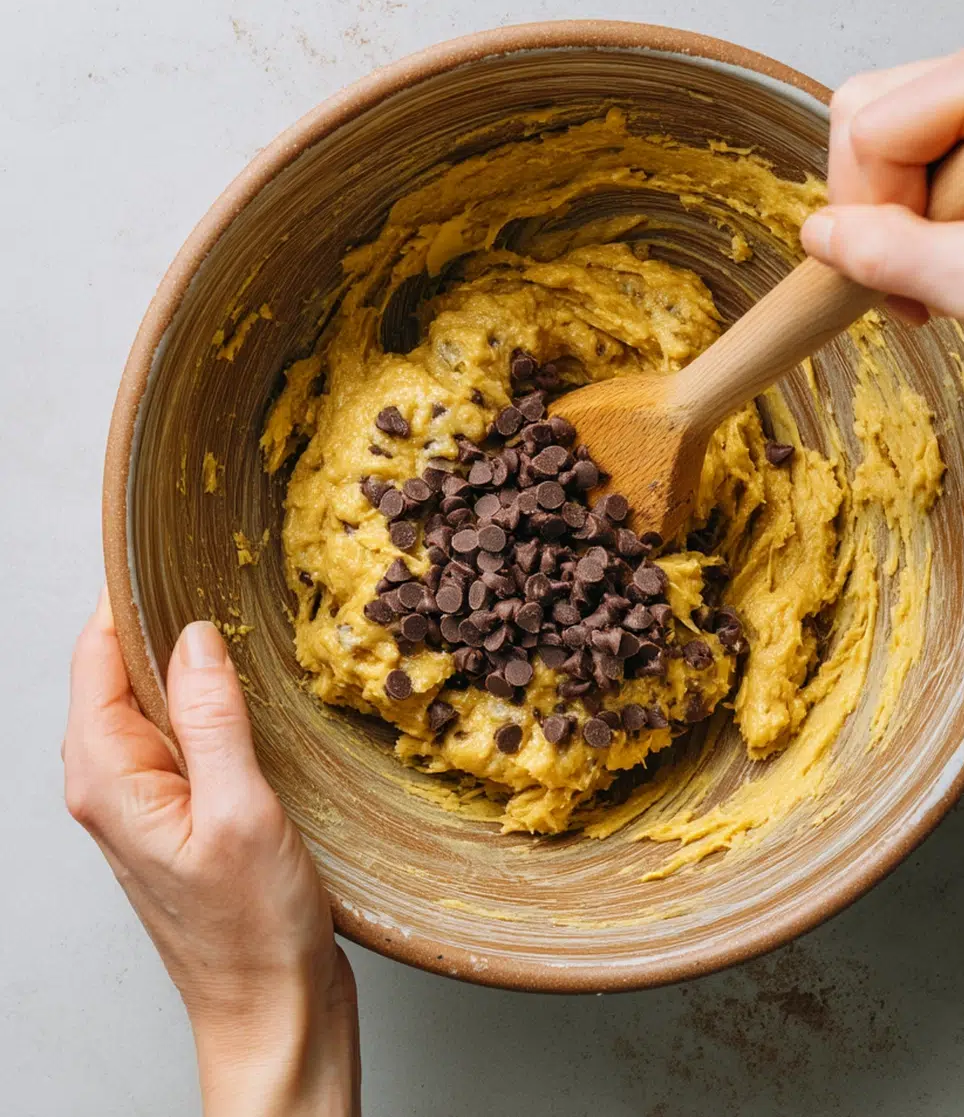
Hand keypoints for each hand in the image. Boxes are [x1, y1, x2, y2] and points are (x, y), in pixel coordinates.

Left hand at [64, 593, 359, 1116]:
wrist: (270, 1008)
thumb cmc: (251, 928)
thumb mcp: (239, 811)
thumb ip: (211, 718)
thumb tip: (194, 635)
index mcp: (107, 777)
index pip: (97, 658)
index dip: (130, 599)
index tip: (173, 550)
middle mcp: (114, 783)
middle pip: (121, 673)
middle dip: (165, 624)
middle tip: (226, 579)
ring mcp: (146, 799)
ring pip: (157, 702)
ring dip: (193, 664)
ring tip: (245, 626)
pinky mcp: (182, 813)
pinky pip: (184, 735)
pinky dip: (211, 703)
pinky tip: (252, 694)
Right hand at [800, 21, 963, 416]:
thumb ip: (889, 256)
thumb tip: (818, 234)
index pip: (871, 127)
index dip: (871, 213)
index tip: (911, 279)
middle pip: (868, 115)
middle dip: (879, 209)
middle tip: (926, 275)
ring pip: (886, 134)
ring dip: (900, 215)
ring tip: (954, 264)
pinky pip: (921, 146)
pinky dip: (924, 208)